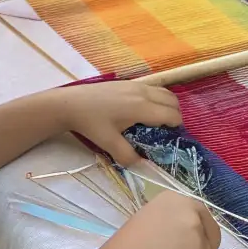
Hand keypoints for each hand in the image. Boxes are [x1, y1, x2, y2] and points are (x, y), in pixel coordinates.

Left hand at [57, 80, 180, 165]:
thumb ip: (127, 156)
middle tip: (166, 130)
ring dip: (167, 104)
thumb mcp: (108, 143)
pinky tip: (143, 109)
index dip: (176, 126)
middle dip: (175, 114)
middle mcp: (143, 93)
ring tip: (158, 119)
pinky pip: (152, 87)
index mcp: (141, 107)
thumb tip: (142, 166)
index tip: (171, 137)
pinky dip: (157, 97)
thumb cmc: (91, 123)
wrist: (71, 103)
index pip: (171, 114)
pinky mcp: (128, 82)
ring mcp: (136, 84)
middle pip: (173, 100)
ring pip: (164, 91)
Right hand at [113, 191, 221, 248]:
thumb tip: (182, 235)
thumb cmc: (128, 244)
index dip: (199, 229)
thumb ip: (172, 221)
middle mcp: (193, 217)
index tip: (190, 241)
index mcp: (177, 201)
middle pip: (209, 234)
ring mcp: (199, 242)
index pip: (202, 214)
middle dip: (201, 247)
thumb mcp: (150, 218)